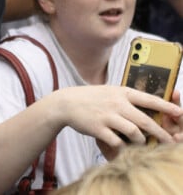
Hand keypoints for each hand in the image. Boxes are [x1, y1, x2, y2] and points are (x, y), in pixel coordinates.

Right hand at [54, 85, 181, 155]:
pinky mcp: (99, 129)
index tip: (179, 112)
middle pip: (146, 120)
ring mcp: (107, 116)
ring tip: (142, 143)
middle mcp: (116, 103)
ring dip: (141, 141)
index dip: (166, 106)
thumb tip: (148, 107)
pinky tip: (123, 148)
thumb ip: (127, 99)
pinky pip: (118, 142)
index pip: (148, 98)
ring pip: (135, 133)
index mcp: (121, 92)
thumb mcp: (110, 92)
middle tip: (170, 141)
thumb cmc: (91, 98)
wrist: (67, 102)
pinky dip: (123, 148)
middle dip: (161, 133)